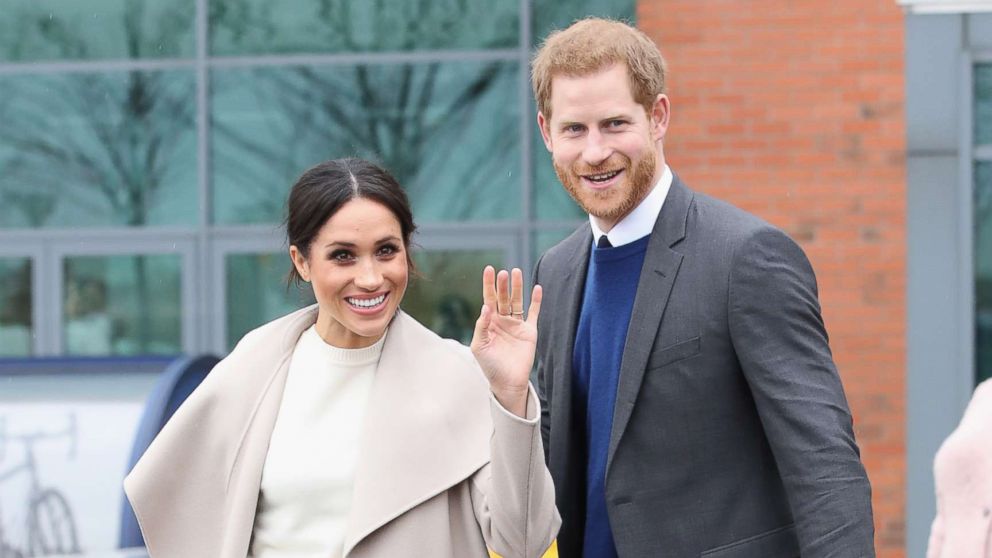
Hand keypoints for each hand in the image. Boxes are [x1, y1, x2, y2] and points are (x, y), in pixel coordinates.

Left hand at [470, 266, 542, 417]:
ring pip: (517, 302)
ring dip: (517, 288)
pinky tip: (537, 288)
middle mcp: (502, 321)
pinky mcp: (530, 332)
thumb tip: (486, 306)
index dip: (488, 285)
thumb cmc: (489, 366)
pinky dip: (536, 301)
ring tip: (516, 272)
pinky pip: (534, 313)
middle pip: (503, 298)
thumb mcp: (479, 346)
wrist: (508, 382)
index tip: (488, 270)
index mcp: (489, 323)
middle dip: (503, 285)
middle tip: (503, 273)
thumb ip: (481, 326)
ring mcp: (516, 325)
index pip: (488, 299)